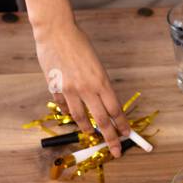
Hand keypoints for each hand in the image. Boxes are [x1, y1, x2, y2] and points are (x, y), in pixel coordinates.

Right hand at [34, 21, 130, 156]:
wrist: (55, 31)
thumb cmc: (78, 43)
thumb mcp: (96, 64)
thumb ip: (99, 84)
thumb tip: (103, 102)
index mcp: (101, 81)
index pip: (115, 110)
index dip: (122, 125)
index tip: (127, 135)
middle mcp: (86, 88)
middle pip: (102, 120)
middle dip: (111, 138)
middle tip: (116, 151)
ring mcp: (69, 90)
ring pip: (80, 119)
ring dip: (88, 129)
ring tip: (91, 134)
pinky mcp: (55, 89)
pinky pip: (63, 106)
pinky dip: (68, 112)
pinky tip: (71, 115)